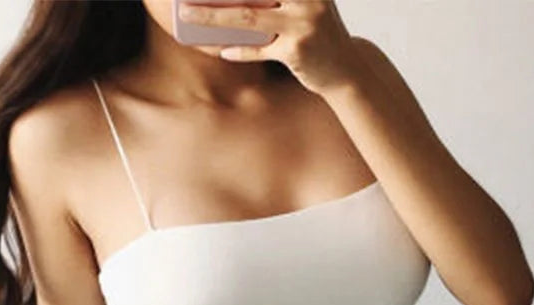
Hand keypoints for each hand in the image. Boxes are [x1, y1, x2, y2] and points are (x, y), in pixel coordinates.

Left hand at [178, 0, 362, 93]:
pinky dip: (240, 51)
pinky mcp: (296, 51)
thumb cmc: (318, 34)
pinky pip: (259, 50)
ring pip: (247, 18)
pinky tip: (222, 51)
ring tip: (186, 15)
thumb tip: (227, 0)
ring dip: (212, 16)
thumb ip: (273, 0)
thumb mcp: (303, 5)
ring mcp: (302, 23)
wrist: (347, 70)